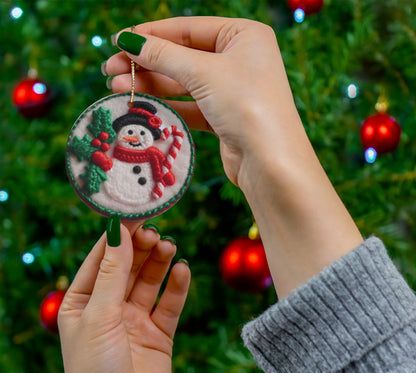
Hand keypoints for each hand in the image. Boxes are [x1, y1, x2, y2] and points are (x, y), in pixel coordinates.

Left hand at [58, 221, 189, 372]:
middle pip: (128, 266)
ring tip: (169, 247)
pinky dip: (177, 286)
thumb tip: (119, 232)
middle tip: (156, 232)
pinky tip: (182, 271)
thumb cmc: (95, 372)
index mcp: (83, 302)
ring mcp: (135, 320)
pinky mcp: (159, 333)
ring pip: (150, 281)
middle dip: (141, 248)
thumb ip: (112, 273)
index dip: (118, 235)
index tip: (136, 213)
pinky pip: (170, 303)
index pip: (101, 258)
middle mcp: (109, 308)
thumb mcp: (99, 316)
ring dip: (160, 262)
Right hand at [104, 17, 300, 186]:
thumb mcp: (203, 72)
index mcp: (244, 35)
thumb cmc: (246, 105)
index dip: (151, 34)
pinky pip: (191, 105)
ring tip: (116, 87)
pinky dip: (168, 105)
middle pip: (183, 56)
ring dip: (151, 84)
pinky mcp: (225, 117)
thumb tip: (128, 40)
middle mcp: (240, 60)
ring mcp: (232, 90)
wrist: (270, 162)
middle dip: (146, 63)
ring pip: (184, 82)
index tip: (118, 41)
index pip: (188, 28)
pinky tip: (143, 105)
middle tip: (110, 69)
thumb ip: (164, 55)